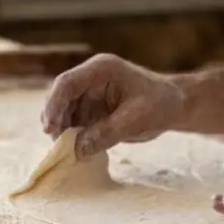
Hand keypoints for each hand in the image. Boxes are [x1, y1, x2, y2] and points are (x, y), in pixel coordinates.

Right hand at [41, 54, 184, 157]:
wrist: (175, 106)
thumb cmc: (161, 105)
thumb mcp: (136, 120)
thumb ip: (106, 133)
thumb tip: (77, 149)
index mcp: (100, 70)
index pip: (67, 83)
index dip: (53, 105)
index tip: (49, 128)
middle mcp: (89, 79)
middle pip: (59, 98)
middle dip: (54, 121)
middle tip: (57, 146)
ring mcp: (89, 95)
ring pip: (63, 113)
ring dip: (62, 132)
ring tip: (66, 152)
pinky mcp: (91, 110)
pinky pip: (74, 124)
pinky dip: (72, 137)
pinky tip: (75, 151)